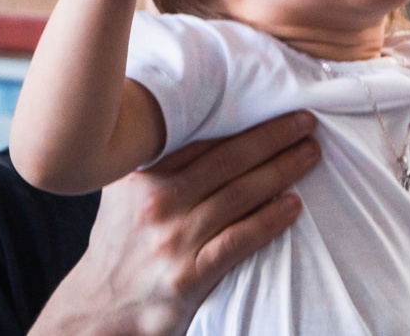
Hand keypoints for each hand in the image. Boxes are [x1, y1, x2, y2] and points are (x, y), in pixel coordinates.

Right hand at [30, 112, 319, 335]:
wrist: (100, 308)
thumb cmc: (122, 242)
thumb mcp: (127, 192)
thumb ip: (159, 157)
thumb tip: (205, 113)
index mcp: (143, 176)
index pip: (205, 137)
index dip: (248, 119)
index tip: (280, 102)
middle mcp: (157, 203)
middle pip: (229, 160)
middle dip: (274, 137)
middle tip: (307, 122)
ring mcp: (174, 239)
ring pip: (240, 194)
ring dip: (283, 170)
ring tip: (309, 154)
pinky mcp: (189, 275)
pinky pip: (240, 240)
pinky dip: (270, 220)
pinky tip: (294, 205)